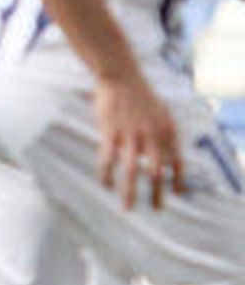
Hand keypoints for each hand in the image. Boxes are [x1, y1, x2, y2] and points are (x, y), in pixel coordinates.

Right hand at [94, 73, 183, 209]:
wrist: (121, 76)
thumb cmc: (140, 95)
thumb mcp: (160, 113)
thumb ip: (162, 135)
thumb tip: (159, 159)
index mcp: (167, 130)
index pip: (177, 160)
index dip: (179, 179)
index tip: (178, 194)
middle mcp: (152, 135)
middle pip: (157, 171)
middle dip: (157, 193)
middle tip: (157, 209)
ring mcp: (130, 134)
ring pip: (132, 171)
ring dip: (130, 192)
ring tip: (128, 208)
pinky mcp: (110, 133)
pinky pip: (108, 160)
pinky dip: (106, 175)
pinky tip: (105, 185)